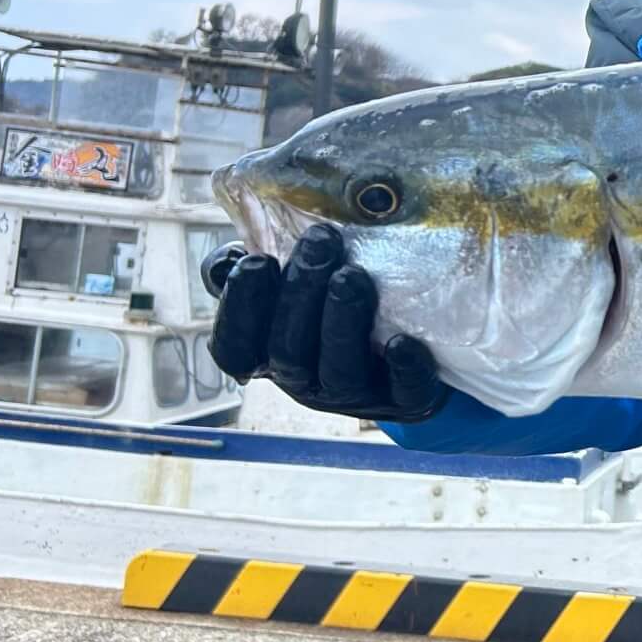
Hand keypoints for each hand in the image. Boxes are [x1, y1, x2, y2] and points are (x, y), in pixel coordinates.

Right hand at [204, 222, 447, 420]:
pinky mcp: (406, 399)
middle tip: (320, 241)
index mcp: (269, 356)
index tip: (256, 262)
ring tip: (352, 276)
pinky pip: (403, 391)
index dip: (239, 310)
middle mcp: (306, 381)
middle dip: (300, 294)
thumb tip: (226, 262)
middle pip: (287, 351)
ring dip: (342, 321)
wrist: (414, 343)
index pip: (235, 349)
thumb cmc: (332, 306)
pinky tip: (402, 341)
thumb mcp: (289, 285)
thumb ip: (253, 271)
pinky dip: (403, 367)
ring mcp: (355, 395)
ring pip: (338, 370)